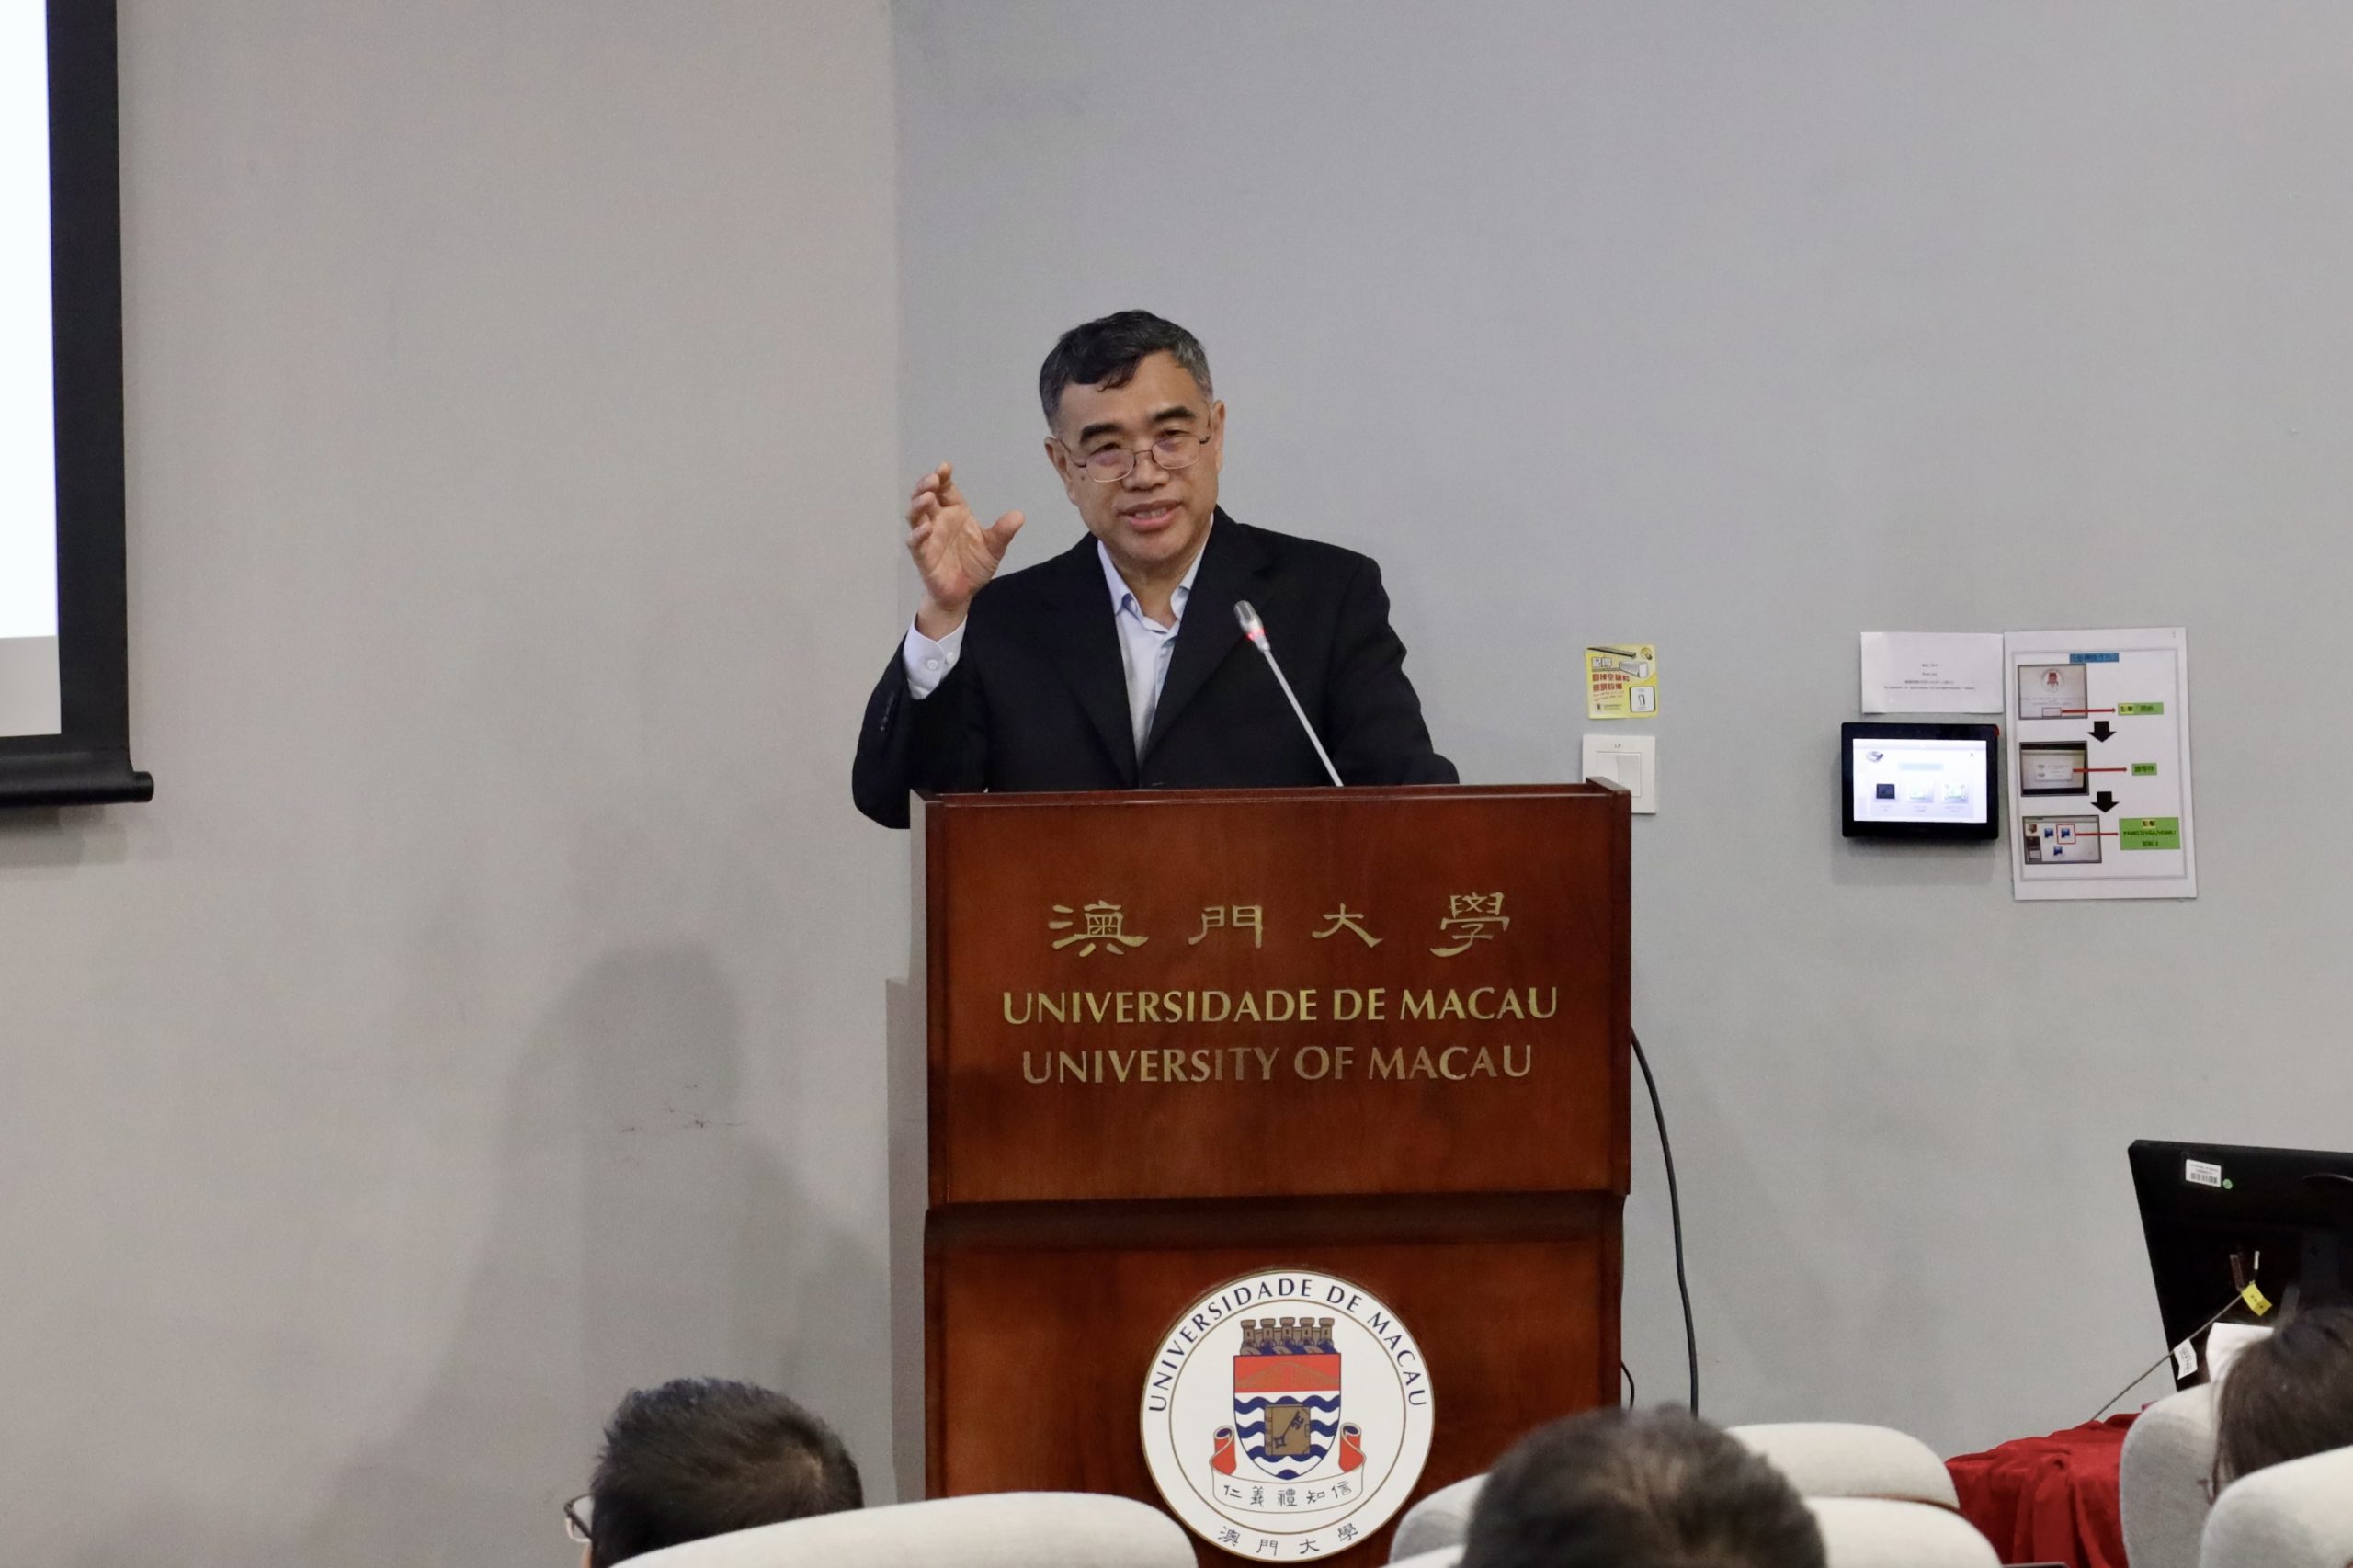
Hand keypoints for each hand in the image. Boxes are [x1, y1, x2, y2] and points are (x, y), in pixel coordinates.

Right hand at [907, 463, 1022, 637]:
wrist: (963, 594)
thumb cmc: (974, 566)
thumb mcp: (994, 548)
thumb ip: (1003, 532)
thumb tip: (1019, 515)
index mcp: (955, 513)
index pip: (946, 490)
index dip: (943, 478)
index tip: (945, 467)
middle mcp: (938, 521)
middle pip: (926, 497)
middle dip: (926, 486)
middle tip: (932, 479)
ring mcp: (928, 537)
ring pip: (916, 516)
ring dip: (918, 505)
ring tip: (927, 497)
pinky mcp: (922, 556)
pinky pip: (916, 543)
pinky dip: (918, 534)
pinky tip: (926, 528)